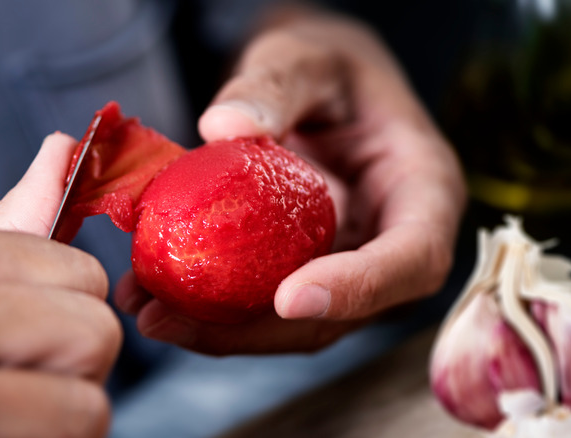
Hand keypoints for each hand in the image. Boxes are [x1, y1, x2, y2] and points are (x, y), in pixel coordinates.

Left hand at [115, 9, 465, 354]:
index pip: (412, 258)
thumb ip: (275, 86)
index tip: (289, 298)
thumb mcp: (307, 57)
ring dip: (220, 330)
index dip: (358, 288)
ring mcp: (345, 265)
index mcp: (422, 190)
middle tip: (172, 318)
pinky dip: (211, 309)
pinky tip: (155, 295)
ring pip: (294, 324)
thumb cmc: (328, 66)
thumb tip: (222, 128)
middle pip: (342, 313)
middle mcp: (390, 244)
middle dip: (258, 330)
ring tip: (148, 311)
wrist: (317, 86)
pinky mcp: (303, 270)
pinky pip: (264, 304)